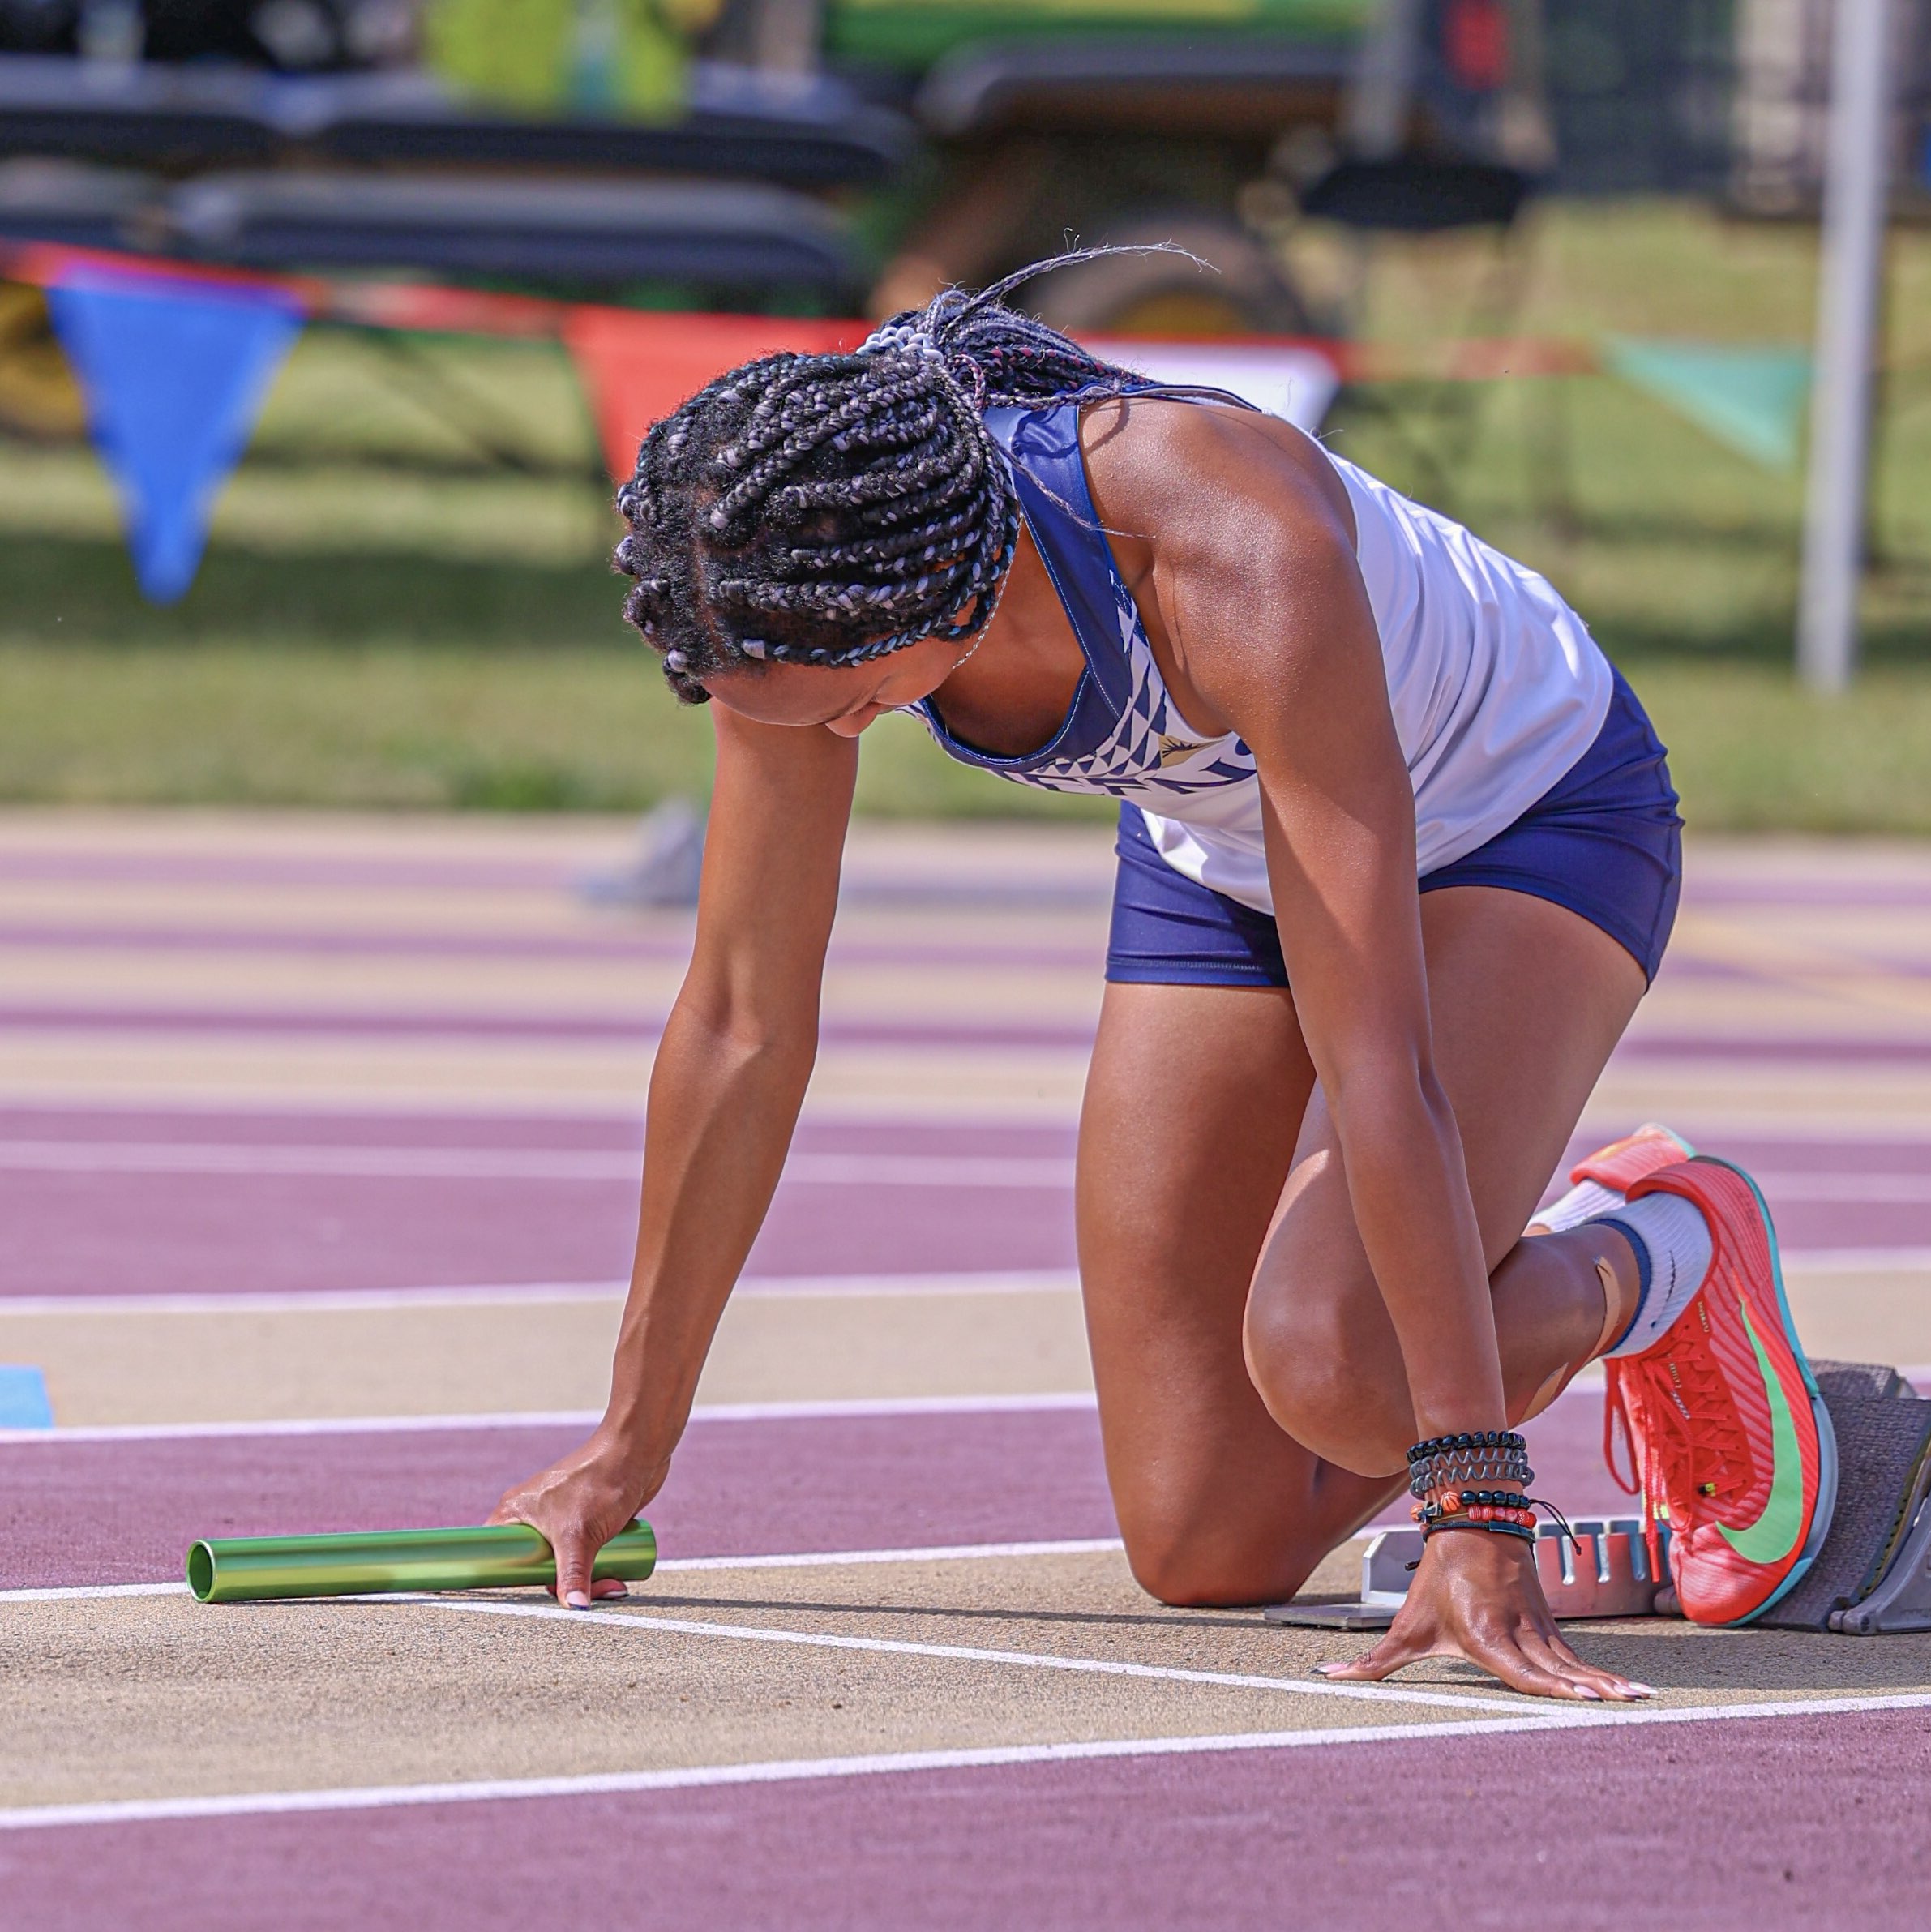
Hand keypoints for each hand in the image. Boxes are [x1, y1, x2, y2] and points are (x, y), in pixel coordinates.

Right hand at [487, 1425, 666, 1609]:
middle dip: (562, 1586)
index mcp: (515, 1513)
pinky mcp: (589, 1521)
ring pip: (566, 1564)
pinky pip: (586, 1555)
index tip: (525, 1597)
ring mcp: (563, 1518)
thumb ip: (572, 1575)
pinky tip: (618, 1576)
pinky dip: (599, 1568)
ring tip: (614, 1584)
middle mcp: (535, 1516)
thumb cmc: (600, 1482)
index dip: (506, 1579)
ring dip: (588, 1580)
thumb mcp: (580, 1535)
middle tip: (587, 1595)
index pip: (495, 1556)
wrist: (639, 1451)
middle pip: (536, 1567)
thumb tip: (575, 1609)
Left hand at [1314, 1529, 1653, 1700]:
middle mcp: (1517, 1631)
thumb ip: (1372, 1662)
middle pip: (1559, 1668)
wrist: (1471, 1517)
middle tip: (1628, 1706)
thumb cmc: (1436, 1578)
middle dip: (1593, 1689)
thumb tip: (1327, 1677)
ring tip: (1640, 1700)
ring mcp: (1537, 1625)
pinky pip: (1575, 1653)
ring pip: (1574, 1660)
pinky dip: (1601, 1671)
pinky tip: (1626, 1689)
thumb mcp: (1404, 1626)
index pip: (1520, 1668)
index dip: (1550, 1685)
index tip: (1581, 1697)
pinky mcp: (1547, 1622)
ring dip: (1607, 1681)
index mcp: (1485, 1633)